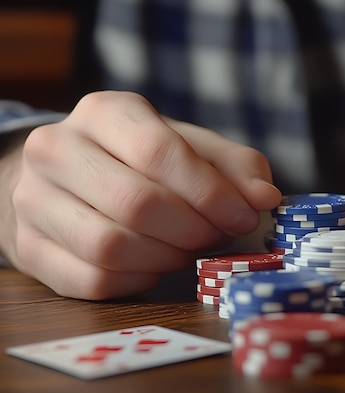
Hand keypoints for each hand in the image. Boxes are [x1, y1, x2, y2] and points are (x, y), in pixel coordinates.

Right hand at [1, 91, 280, 298]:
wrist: (70, 177)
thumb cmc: (144, 161)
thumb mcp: (193, 148)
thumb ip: (235, 168)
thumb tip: (265, 199)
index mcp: (104, 112)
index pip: (158, 153)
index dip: (209, 193)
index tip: (245, 217)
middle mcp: (57, 149)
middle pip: (135, 203)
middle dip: (192, 229)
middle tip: (217, 236)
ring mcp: (34, 200)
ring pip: (110, 246)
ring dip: (166, 257)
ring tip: (187, 248)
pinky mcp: (30, 248)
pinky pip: (92, 280)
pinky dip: (138, 280)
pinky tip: (156, 264)